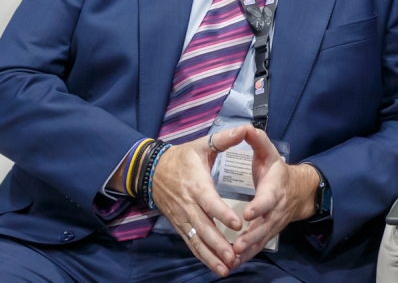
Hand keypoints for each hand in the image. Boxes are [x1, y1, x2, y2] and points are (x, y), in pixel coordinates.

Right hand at [150, 127, 247, 277]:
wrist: (152, 170)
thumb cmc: (183, 158)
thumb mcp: (202, 145)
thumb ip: (224, 140)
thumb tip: (244, 129)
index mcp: (196, 185)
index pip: (210, 202)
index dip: (222, 214)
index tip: (236, 224)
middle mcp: (189, 205)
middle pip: (204, 227)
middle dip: (218, 243)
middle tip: (233, 255)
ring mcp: (183, 218)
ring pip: (197, 240)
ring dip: (211, 255)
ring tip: (226, 268)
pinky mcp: (180, 226)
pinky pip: (191, 243)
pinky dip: (202, 256)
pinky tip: (216, 268)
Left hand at [231, 125, 319, 264]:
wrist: (297, 191)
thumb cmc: (276, 170)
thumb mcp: (269, 153)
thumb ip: (258, 141)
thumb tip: (247, 127)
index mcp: (273, 189)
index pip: (267, 199)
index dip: (258, 206)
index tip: (247, 213)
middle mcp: (274, 210)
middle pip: (264, 226)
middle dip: (251, 236)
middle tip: (237, 245)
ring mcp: (271, 224)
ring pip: (260, 240)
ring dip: (247, 250)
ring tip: (233, 258)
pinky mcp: (267, 234)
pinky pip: (257, 247)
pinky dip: (247, 256)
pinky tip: (233, 264)